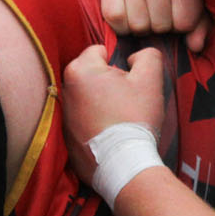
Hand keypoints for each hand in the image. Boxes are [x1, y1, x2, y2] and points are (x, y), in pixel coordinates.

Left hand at [61, 43, 166, 179]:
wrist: (123, 164)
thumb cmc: (135, 119)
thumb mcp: (151, 80)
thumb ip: (147, 56)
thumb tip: (135, 57)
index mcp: (81, 71)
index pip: (99, 51)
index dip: (118, 63)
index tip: (128, 82)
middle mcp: (65, 90)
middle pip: (91, 73)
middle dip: (107, 81)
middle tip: (125, 100)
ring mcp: (63, 114)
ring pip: (86, 96)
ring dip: (100, 102)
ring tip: (118, 119)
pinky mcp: (65, 136)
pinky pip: (82, 119)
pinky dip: (94, 122)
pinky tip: (110, 134)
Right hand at [95, 0, 210, 51]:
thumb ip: (201, 18)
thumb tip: (195, 47)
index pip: (184, 23)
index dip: (181, 24)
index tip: (177, 11)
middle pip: (161, 27)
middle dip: (161, 24)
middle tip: (158, 8)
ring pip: (137, 27)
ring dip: (141, 25)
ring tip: (144, 8)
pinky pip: (115, 19)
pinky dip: (121, 23)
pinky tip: (127, 10)